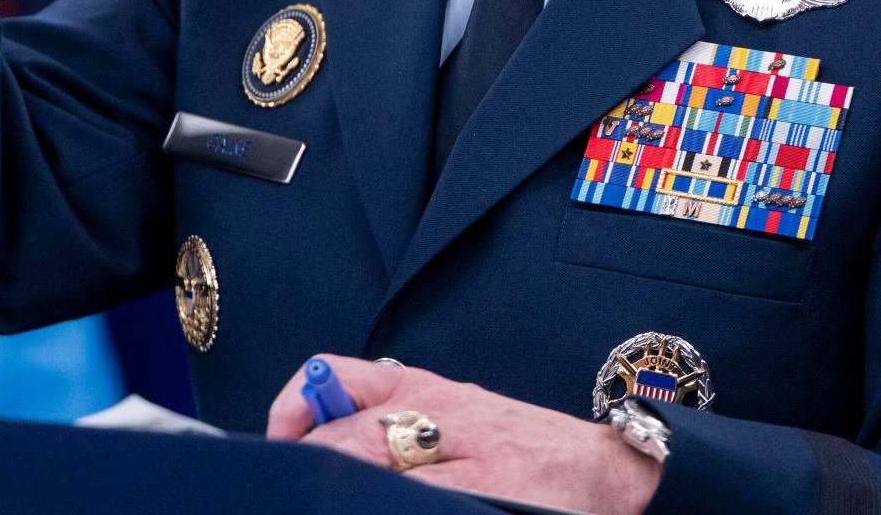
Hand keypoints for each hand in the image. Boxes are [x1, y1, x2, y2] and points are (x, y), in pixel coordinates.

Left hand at [266, 356, 660, 514]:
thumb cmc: (522, 445)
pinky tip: (384, 507)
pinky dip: (390, 502)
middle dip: (313, 466)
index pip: (335, 379)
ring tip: (327, 499)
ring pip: (376, 470)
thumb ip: (389, 416)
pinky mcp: (489, 488)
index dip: (293, 411)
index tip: (274, 441)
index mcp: (423, 388)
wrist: (607, 467)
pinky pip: (417, 499)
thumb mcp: (452, 412)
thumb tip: (316, 438)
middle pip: (347, 437)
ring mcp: (465, 454)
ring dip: (345, 487)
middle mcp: (439, 411)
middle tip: (290, 489)